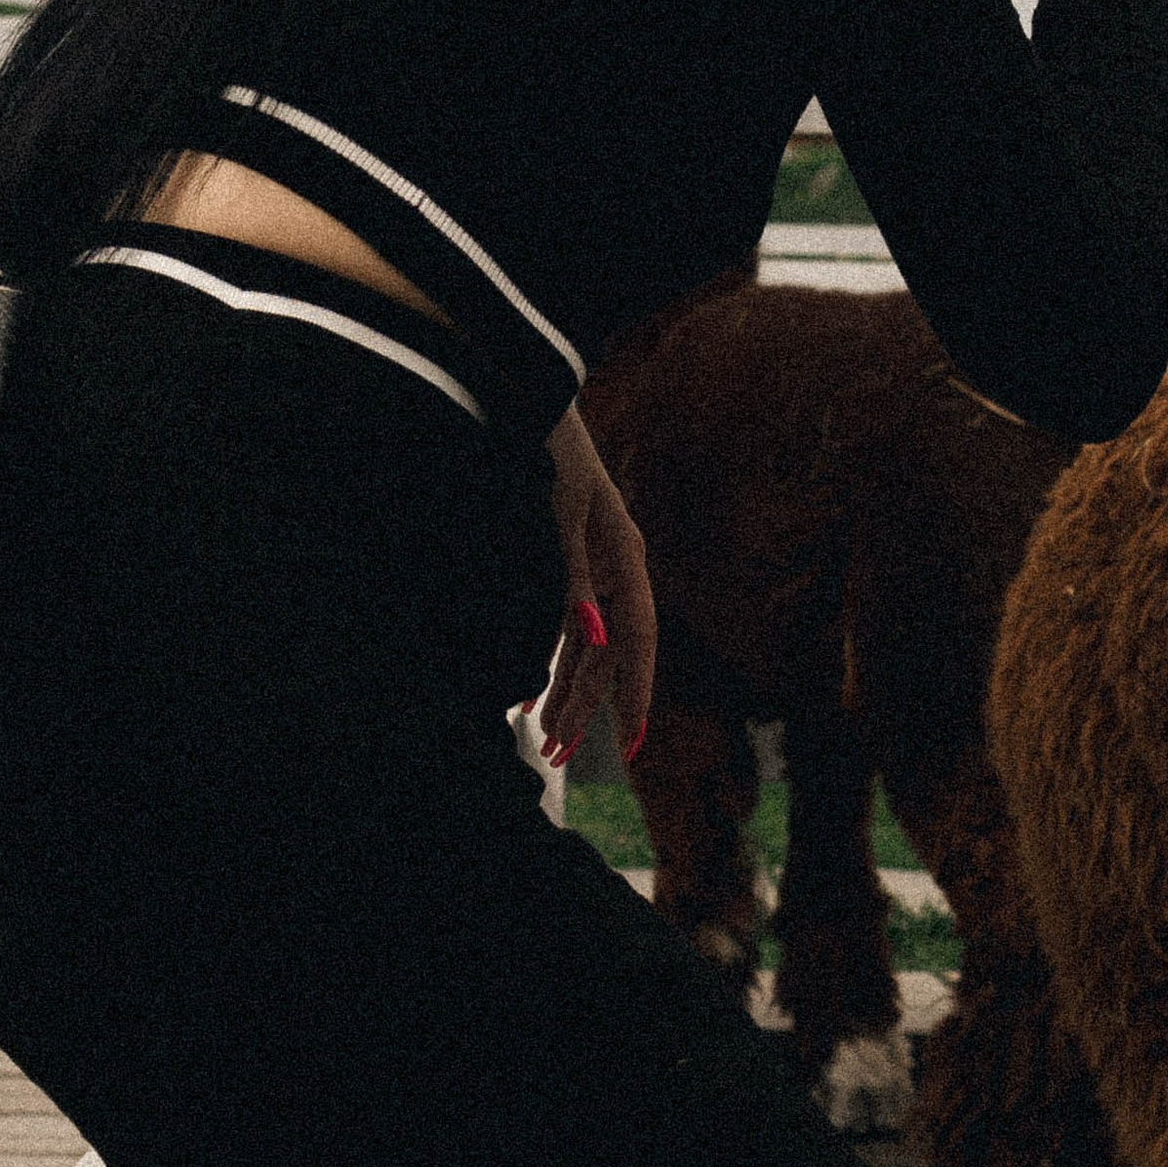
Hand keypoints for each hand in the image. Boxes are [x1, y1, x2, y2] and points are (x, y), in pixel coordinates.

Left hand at [532, 406, 656, 771]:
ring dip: (568, 694)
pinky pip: (568, 630)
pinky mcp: (568, 570)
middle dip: (588, 707)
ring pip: (588, 648)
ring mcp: (593, 572)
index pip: (639, 638)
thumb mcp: (561, 516)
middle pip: (610, 653)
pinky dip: (554, 664)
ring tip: (549, 742)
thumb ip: (573, 578)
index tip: (630, 743)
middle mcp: (616, 571)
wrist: (528, 410)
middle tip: (560, 756)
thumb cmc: (549, 457)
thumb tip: (592, 638)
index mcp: (627, 557)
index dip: (636, 692)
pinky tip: (537, 697)